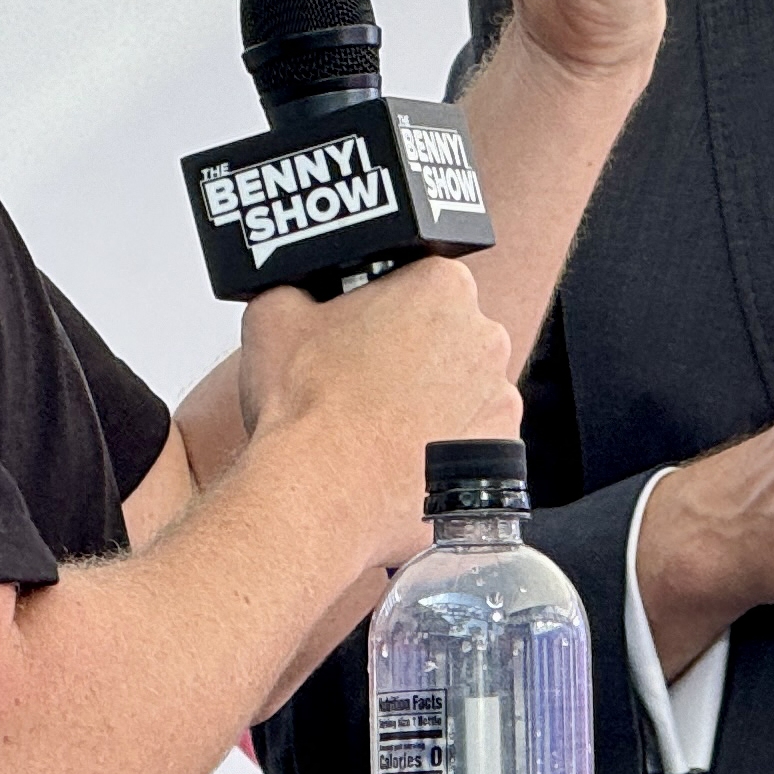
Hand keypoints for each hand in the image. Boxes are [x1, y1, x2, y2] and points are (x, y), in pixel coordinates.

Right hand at [240, 258, 520, 567]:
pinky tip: (403, 456)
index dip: (384, 308)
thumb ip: (297, 288)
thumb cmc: (306, 407)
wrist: (321, 491)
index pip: (419, 281)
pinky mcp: (499, 451)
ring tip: (380, 426)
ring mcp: (499, 395)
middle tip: (364, 382)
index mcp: (441, 286)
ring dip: (432, 401)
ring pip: (464, 389)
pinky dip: (444, 446)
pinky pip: (473, 440)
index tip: (362, 334)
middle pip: (448, 335)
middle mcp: (484, 335)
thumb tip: (300, 292)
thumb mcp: (274, 315)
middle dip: (413, 354)